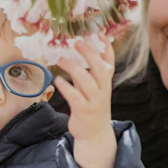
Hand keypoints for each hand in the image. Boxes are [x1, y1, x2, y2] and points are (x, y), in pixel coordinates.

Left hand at [54, 34, 116, 167]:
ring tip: (62, 59)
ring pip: (86, 82)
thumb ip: (88, 73)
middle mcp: (102, 90)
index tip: (100, 34)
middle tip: (77, 42)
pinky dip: (66, 87)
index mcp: (105, 83)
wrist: (94, 133)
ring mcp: (94, 101)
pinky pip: (74, 97)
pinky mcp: (84, 111)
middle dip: (89, 53)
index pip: (110, 63)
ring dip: (74, 69)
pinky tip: (58, 80)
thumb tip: (77, 54)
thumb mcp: (94, 89)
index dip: (107, 48)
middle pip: (99, 68)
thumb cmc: (91, 106)